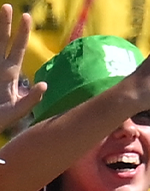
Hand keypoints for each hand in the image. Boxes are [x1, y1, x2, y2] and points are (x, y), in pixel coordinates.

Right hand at [0, 6, 43, 131]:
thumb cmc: (1, 120)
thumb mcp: (18, 111)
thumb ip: (31, 100)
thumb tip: (44, 85)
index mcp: (9, 74)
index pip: (16, 48)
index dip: (21, 33)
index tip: (25, 16)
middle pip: (0, 41)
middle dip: (4, 24)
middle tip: (6, 6)